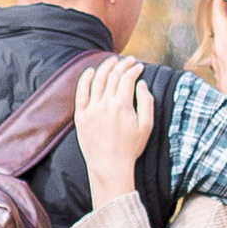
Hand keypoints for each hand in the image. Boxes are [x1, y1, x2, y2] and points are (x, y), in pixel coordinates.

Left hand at [75, 56, 151, 202]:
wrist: (109, 166)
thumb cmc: (130, 148)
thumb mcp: (146, 126)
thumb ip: (146, 102)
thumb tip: (141, 84)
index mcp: (122, 105)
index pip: (127, 78)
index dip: (134, 70)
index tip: (139, 67)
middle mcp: (104, 104)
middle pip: (113, 76)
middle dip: (122, 65)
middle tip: (129, 60)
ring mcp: (91, 109)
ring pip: (97, 80)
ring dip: (105, 67)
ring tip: (112, 61)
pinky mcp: (81, 116)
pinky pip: (80, 93)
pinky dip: (84, 79)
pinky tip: (90, 71)